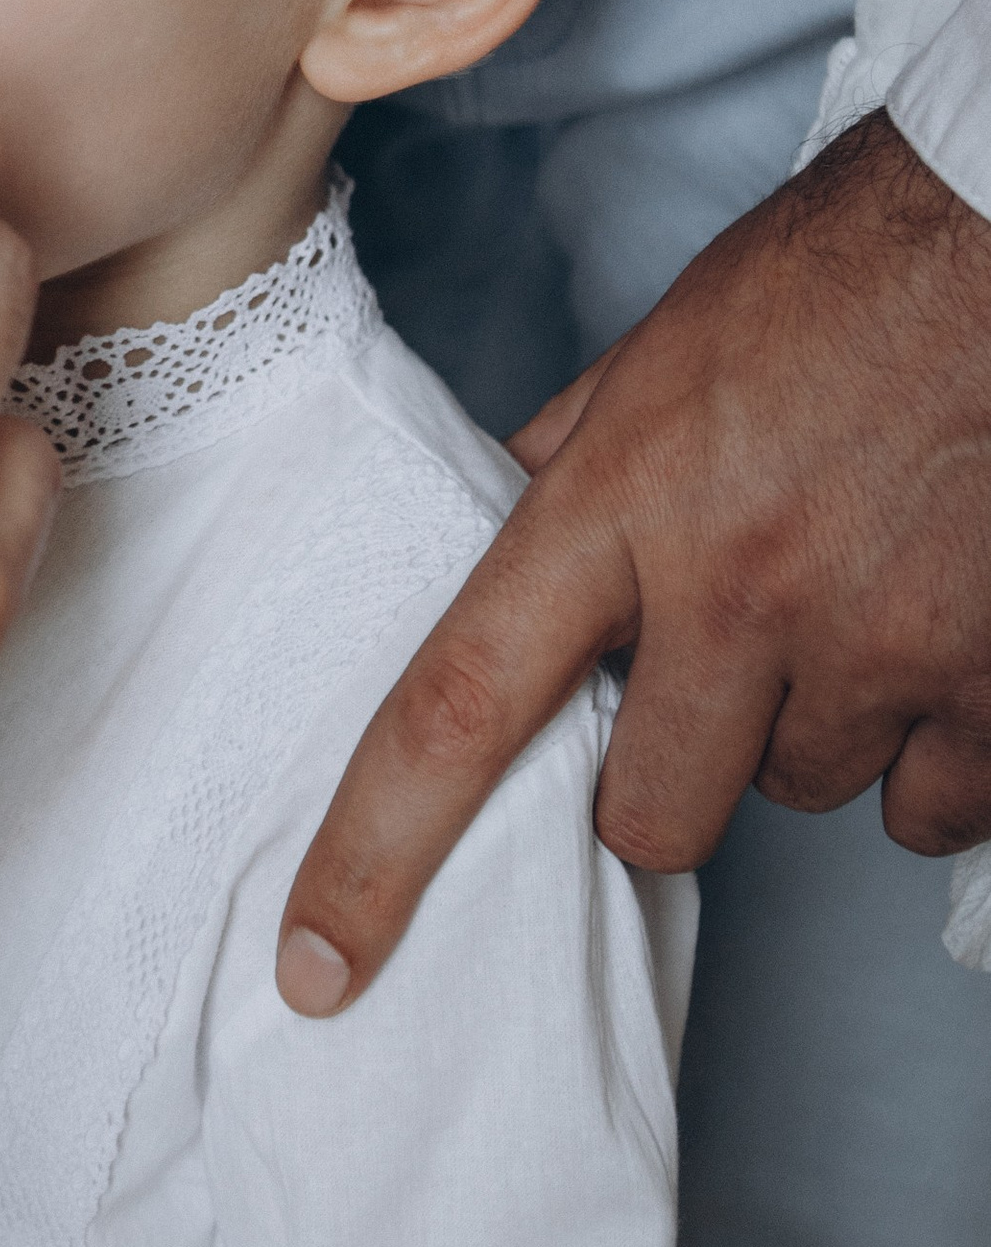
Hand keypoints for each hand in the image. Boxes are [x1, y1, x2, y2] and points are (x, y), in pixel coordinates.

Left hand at [276, 110, 990, 1014]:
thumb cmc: (838, 278)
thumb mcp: (657, 353)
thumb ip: (567, 464)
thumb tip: (487, 530)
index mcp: (620, 503)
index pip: (459, 709)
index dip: (374, 854)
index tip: (317, 968)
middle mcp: (738, 590)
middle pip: (650, 814)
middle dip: (668, 770)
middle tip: (716, 664)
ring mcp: (877, 644)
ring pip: (801, 797)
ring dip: (809, 732)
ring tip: (850, 597)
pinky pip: (934, 806)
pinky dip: (934, 752)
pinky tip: (938, 638)